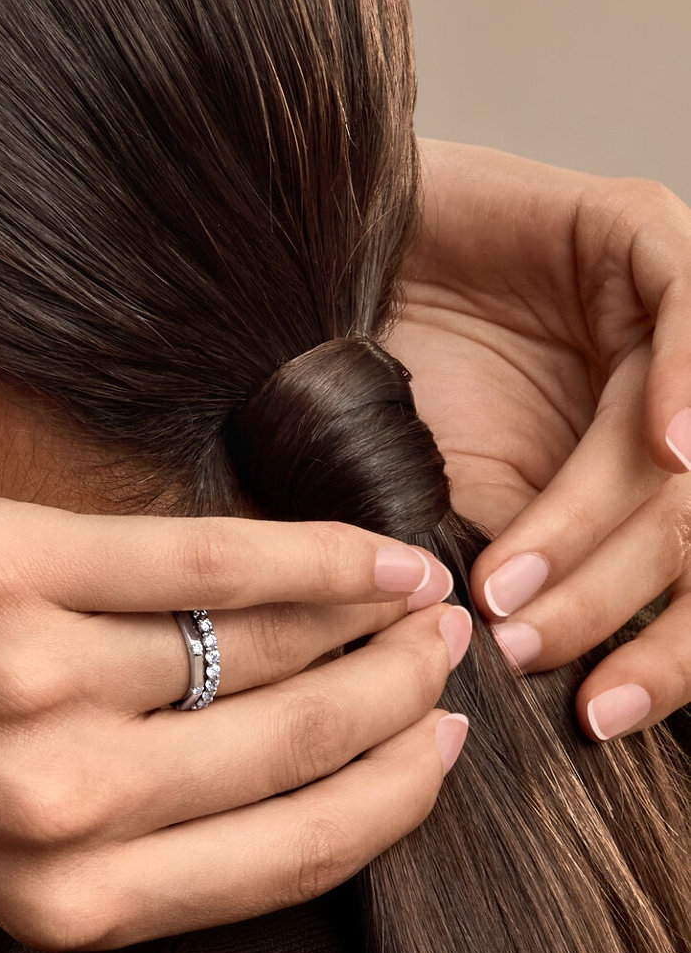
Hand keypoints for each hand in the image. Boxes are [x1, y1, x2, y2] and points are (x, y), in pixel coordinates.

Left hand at [0, 482, 465, 951]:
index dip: (384, 803)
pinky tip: (370, 550)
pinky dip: (308, 553)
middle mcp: (57, 807)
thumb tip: (288, 773)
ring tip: (413, 598)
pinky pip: (206, 564)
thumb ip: (119, 830)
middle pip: (293, 751)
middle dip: (394, 704)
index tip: (438, 756)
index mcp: (56, 893)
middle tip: (445, 661)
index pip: (283, 855)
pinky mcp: (13, 575)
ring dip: (364, 621)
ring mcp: (35, 685)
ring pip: (262, 651)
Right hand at [389, 142, 690, 736]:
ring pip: (690, 449)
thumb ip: (494, 570)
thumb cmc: (358, 377)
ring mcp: (661, 319)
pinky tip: (668, 450)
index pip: (686, 577)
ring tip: (521, 583)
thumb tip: (507, 685)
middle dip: (618, 601)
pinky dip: (690, 388)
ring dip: (611, 529)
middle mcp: (665, 404)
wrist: (301, 259)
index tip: (596, 717)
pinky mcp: (642, 235)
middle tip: (531, 650)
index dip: (665, 656)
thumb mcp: (432, 501)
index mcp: (633, 475)